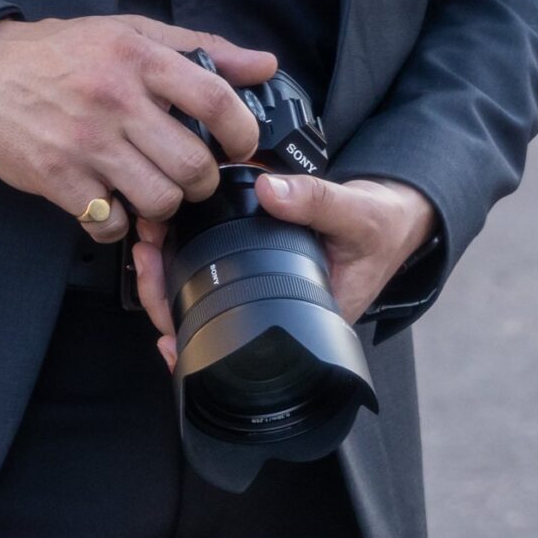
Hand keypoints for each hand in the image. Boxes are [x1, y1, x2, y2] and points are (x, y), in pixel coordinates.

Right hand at [0, 16, 269, 237]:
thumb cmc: (62, 53)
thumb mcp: (130, 33)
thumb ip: (201, 49)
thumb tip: (263, 64)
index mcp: (138, 59)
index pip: (214, 99)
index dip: (242, 131)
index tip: (240, 144)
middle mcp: (115, 99)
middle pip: (193, 165)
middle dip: (203, 181)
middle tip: (192, 176)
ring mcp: (86, 143)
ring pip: (159, 200)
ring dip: (164, 205)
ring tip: (152, 190)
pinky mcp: (59, 179)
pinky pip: (110, 223)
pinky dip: (117, 222)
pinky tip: (110, 200)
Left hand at [131, 174, 436, 365]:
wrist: (392, 217)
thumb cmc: (380, 229)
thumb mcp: (356, 215)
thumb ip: (316, 201)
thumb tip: (269, 189)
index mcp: (301, 322)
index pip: (236, 348)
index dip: (191, 333)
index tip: (162, 304)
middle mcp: (275, 317)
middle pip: (205, 327)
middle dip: (164, 295)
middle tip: (145, 252)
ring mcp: (262, 294)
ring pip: (202, 301)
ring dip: (166, 275)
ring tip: (147, 242)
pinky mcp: (256, 268)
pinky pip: (212, 276)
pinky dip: (183, 261)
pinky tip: (163, 244)